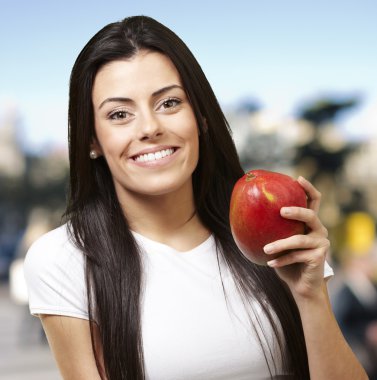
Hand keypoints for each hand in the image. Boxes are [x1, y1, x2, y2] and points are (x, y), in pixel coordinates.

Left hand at [263, 176, 329, 299]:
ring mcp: (321, 243)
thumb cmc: (287, 260)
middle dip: (296, 211)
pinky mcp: (320, 256)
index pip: (314, 200)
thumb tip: (245, 213)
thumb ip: (273, 228)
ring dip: (280, 244)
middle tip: (281, 211)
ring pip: (299, 239)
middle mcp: (319, 230)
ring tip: (266, 249)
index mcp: (310, 222)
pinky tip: (269, 263)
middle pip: (310, 214)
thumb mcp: (279, 241)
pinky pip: (297, 255)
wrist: (300, 285)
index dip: (308, 188)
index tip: (296, 178)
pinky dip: (281, 260)